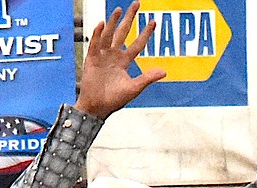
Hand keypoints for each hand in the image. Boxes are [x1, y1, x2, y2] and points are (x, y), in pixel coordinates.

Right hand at [74, 2, 165, 119]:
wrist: (97, 108)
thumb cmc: (114, 101)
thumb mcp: (134, 89)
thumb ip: (147, 78)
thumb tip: (164, 71)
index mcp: (124, 62)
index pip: (137, 44)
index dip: (145, 33)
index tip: (153, 22)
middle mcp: (114, 56)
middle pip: (123, 33)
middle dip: (130, 18)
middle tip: (137, 3)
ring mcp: (103, 56)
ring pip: (109, 35)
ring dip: (114, 22)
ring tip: (119, 9)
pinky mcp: (92, 59)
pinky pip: (95, 44)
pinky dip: (98, 34)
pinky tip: (102, 23)